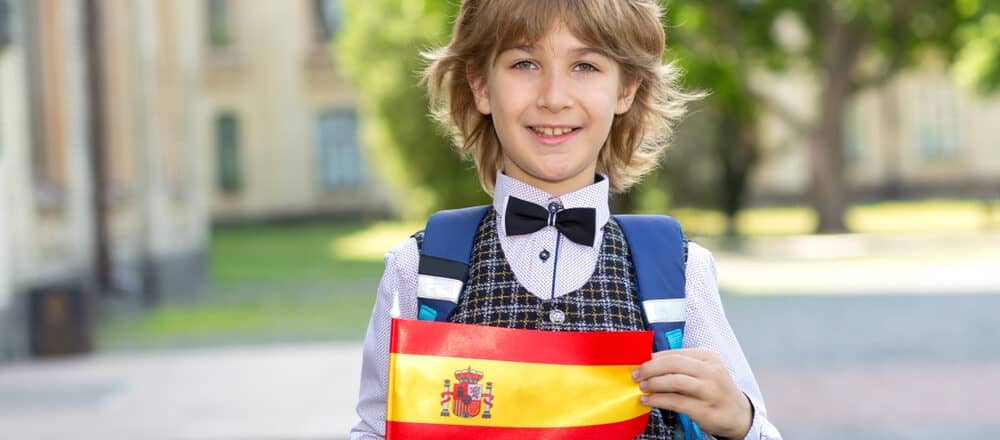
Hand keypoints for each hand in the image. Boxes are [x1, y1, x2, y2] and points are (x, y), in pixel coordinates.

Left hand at [632, 348, 751, 438]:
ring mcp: (710, 391)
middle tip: (636, 375)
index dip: (653, 358)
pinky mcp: (705, 410)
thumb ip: (681, 366)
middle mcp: (711, 371)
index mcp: (708, 357)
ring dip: (654, 383)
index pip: (675, 353)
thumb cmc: (715, 390)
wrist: (739, 414)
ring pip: (676, 381)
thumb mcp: (704, 371)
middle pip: (674, 364)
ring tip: (641, 387)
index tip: (638, 363)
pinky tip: (648, 400)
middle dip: (650, 368)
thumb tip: (648, 363)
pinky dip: (658, 400)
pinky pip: (676, 402)